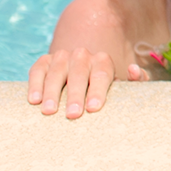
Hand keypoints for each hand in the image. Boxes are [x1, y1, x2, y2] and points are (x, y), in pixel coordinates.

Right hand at [27, 48, 145, 119]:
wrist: (80, 76)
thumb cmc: (103, 88)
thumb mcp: (122, 85)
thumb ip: (136, 80)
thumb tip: (134, 70)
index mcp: (103, 61)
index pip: (102, 74)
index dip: (98, 91)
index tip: (94, 108)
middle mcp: (82, 56)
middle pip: (79, 74)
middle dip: (75, 95)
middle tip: (73, 115)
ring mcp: (62, 57)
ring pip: (56, 72)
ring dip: (52, 92)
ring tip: (50, 111)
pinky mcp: (44, 61)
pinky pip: (37, 70)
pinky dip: (35, 84)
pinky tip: (34, 100)